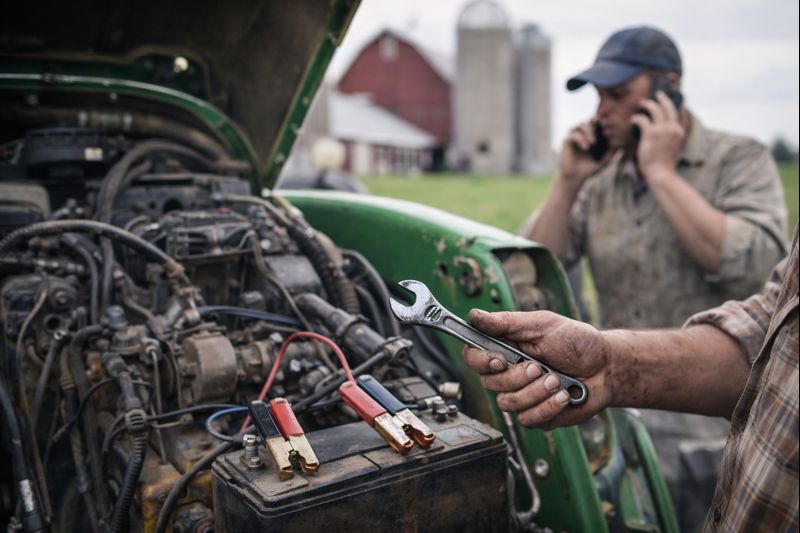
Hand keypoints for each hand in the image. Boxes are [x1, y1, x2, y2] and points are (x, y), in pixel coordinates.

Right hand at [461, 310, 612, 428]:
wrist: (605, 368)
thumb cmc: (576, 342)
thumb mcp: (541, 324)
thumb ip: (506, 322)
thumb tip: (474, 316)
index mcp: (504, 348)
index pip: (473, 357)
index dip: (481, 362)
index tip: (500, 360)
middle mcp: (508, 374)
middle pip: (489, 384)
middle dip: (518, 377)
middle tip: (540, 366)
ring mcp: (521, 396)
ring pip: (508, 403)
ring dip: (536, 392)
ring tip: (557, 380)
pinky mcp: (536, 415)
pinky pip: (528, 419)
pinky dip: (548, 407)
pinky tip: (563, 396)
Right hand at [557, 121, 609, 192]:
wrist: (575, 178)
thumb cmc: (589, 169)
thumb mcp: (604, 161)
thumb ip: (611, 153)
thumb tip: (620, 144)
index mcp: (592, 136)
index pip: (598, 124)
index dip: (603, 122)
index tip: (609, 125)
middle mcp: (583, 134)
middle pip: (590, 121)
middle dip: (596, 123)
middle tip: (602, 127)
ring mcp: (574, 136)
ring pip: (582, 125)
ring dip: (589, 131)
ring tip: (593, 142)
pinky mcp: (566, 141)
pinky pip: (574, 135)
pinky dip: (581, 139)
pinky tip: (586, 147)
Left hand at [631, 91, 684, 182]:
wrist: (662, 174)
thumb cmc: (664, 165)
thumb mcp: (672, 149)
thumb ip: (669, 139)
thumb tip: (661, 135)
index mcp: (679, 132)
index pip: (677, 113)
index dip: (672, 106)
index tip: (667, 102)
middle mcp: (672, 128)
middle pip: (668, 107)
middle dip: (663, 99)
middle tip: (658, 94)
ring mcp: (662, 130)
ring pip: (655, 109)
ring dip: (647, 104)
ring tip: (641, 103)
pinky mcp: (651, 133)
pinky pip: (642, 119)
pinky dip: (636, 118)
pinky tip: (633, 120)